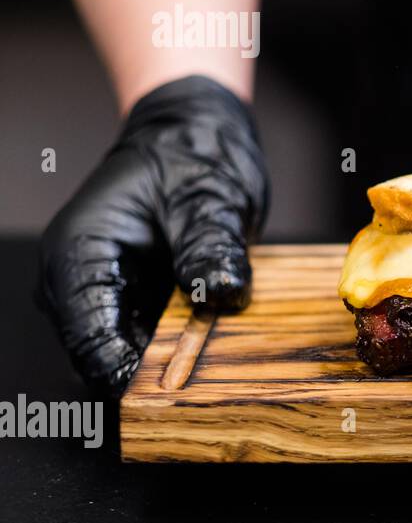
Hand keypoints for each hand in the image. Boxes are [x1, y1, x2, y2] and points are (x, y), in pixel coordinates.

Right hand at [37, 76, 268, 394]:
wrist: (194, 134)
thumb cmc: (191, 154)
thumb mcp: (211, 197)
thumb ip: (210, 246)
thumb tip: (222, 289)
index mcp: (79, 250)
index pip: (85, 331)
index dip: (118, 366)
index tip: (154, 387)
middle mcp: (78, 277)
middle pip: (97, 351)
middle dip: (142, 372)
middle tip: (190, 384)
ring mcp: (103, 292)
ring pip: (122, 352)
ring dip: (160, 363)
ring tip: (202, 368)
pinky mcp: (132, 300)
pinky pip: (146, 340)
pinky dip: (172, 349)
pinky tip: (205, 350)